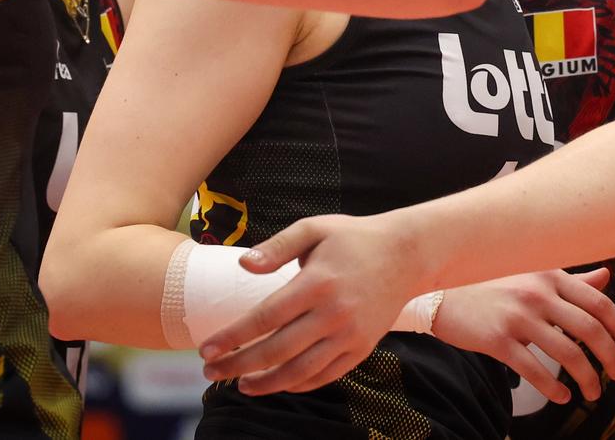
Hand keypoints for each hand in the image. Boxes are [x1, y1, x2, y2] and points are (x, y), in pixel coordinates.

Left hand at [200, 214, 422, 394]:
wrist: (407, 254)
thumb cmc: (354, 238)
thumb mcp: (315, 228)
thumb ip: (276, 247)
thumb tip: (243, 265)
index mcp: (317, 282)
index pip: (264, 318)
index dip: (232, 337)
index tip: (206, 349)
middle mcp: (333, 314)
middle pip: (276, 350)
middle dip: (238, 365)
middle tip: (210, 373)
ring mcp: (350, 335)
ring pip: (300, 371)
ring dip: (265, 384)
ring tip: (240, 386)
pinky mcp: (362, 348)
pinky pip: (326, 375)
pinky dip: (298, 384)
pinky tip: (277, 383)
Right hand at [432, 268, 614, 404]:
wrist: (440, 290)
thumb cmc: (490, 283)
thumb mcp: (532, 274)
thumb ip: (570, 279)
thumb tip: (606, 276)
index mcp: (550, 275)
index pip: (598, 303)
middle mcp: (537, 293)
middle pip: (589, 329)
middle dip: (610, 357)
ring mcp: (517, 316)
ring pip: (566, 353)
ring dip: (586, 378)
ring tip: (593, 392)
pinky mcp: (497, 338)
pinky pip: (533, 369)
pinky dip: (553, 387)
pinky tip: (562, 397)